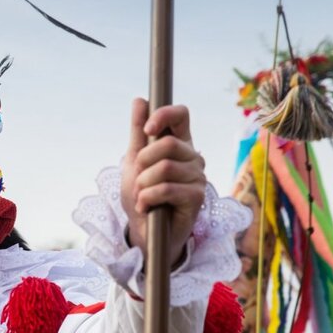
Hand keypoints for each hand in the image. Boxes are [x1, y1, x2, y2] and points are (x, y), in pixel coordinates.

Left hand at [120, 98, 205, 267]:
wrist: (145, 231)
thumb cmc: (143, 195)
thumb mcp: (134, 162)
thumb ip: (138, 132)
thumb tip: (140, 100)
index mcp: (179, 144)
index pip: (181, 115)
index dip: (164, 115)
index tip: (147, 129)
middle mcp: (193, 157)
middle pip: (169, 144)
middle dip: (144, 162)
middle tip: (137, 179)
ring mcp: (198, 177)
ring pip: (165, 168)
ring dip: (143, 185)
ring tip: (141, 196)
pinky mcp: (197, 197)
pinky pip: (167, 189)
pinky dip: (148, 198)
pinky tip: (146, 207)